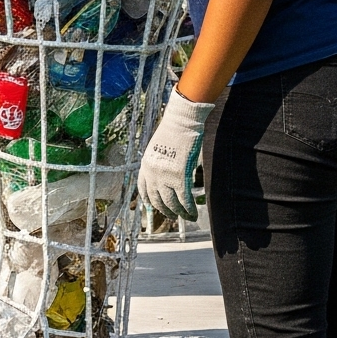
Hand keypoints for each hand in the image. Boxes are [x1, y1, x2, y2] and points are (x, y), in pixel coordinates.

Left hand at [138, 87, 217, 219]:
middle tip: (173, 216)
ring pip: (172, 203)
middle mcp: (152, 173)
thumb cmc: (174, 130)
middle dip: (165, 210)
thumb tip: (168, 177)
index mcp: (146, 165)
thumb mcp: (159, 148)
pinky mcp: (180, 176)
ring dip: (179, 213)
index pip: (143, 188)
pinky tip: (193, 213)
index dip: (148, 200)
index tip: (152, 206)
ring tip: (185, 217)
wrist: (181, 120)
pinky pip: (185, 200)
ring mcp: (165, 176)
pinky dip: (189, 209)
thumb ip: (160, 163)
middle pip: (157, 200)